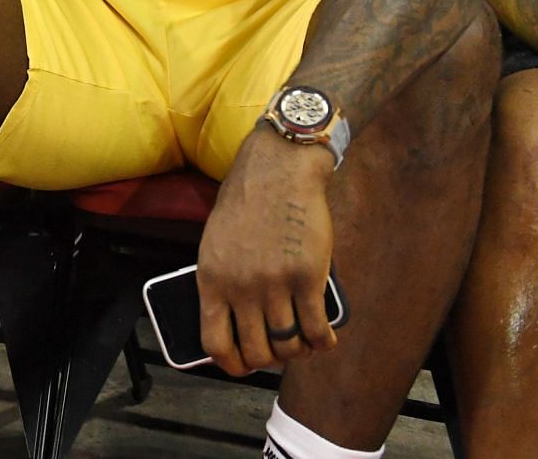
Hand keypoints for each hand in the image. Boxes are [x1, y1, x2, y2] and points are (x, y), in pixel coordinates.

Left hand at [196, 125, 338, 375]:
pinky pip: (317, 329)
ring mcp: (275, 285)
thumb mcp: (215, 243)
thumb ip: (221, 281)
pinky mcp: (308, 278)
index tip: (245, 365)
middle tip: (280, 349)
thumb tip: (232, 321)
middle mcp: (241, 288)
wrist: (277, 171)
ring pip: (289, 345)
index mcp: (211, 279)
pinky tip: (326, 338)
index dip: (232, 364)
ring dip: (299, 351)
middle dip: (271, 359)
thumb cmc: (245, 205)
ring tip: (304, 342)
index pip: (215, 343)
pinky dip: (324, 342)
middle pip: (257, 352)